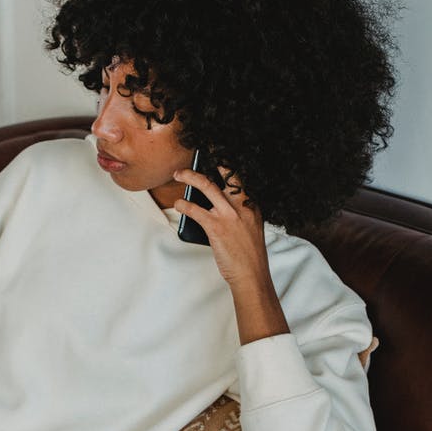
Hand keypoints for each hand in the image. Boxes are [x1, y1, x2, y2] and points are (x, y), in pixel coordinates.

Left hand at [173, 165, 288, 343]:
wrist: (251, 275)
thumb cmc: (248, 256)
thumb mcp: (249, 230)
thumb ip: (236, 215)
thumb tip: (212, 207)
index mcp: (252, 206)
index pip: (240, 179)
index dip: (228, 164)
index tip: (218, 154)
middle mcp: (242, 206)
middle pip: (226, 175)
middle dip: (211, 160)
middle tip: (197, 155)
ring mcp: (229, 216)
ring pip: (207, 186)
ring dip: (190, 177)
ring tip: (179, 174)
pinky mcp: (216, 227)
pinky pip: (195, 210)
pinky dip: (184, 204)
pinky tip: (179, 203)